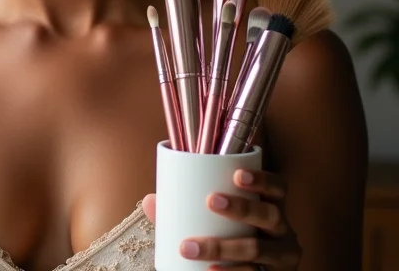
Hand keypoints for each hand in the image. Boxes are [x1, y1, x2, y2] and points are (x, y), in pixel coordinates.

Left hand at [142, 169, 300, 268]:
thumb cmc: (231, 237)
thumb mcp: (217, 221)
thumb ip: (185, 209)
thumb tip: (150, 201)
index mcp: (271, 206)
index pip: (278, 187)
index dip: (262, 179)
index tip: (237, 174)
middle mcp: (283, 231)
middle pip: (270, 214)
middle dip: (241, 207)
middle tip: (211, 201)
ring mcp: (282, 259)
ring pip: (259, 250)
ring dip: (224, 247)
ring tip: (191, 248)